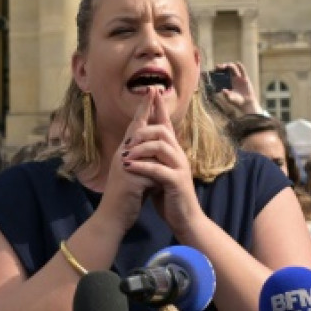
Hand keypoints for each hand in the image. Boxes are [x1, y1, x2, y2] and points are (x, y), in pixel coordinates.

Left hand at [122, 88, 202, 235]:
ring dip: (141, 148)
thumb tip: (139, 146)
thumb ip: (153, 158)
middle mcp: (179, 156)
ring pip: (161, 146)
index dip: (159, 108)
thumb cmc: (171, 197)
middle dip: (145, 128)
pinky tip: (130, 167)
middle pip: (163, 131)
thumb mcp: (159, 174)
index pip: (166, 125)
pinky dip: (142, 166)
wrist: (185, 219)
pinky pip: (158, 169)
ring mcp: (179, 168)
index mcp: (174, 152)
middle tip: (128, 137)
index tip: (152, 91)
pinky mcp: (177, 182)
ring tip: (126, 154)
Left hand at [213, 62, 261, 116]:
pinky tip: (237, 65)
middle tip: (218, 67)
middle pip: (226, 68)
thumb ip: (227, 95)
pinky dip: (239, 66)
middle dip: (222, 66)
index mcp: (226, 81)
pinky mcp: (245, 77)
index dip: (217, 70)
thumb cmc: (236, 101)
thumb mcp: (230, 98)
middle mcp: (231, 78)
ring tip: (227, 67)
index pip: (221, 73)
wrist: (246, 102)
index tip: (214, 69)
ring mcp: (238, 77)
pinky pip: (242, 69)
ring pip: (233, 67)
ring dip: (229, 65)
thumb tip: (223, 90)